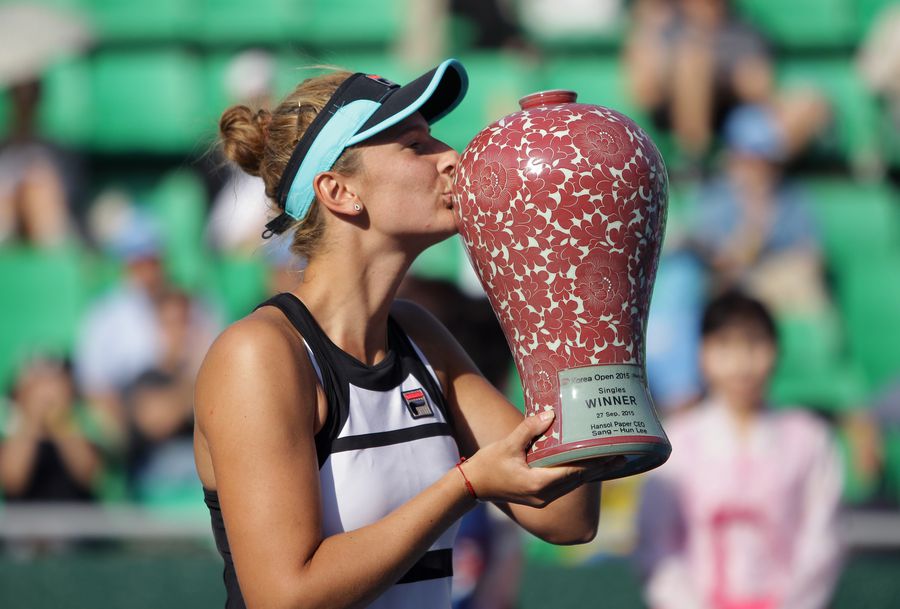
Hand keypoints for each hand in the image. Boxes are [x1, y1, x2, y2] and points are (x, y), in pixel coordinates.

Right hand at [461, 411, 613, 506]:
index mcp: (538, 483)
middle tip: (622, 455)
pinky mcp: (539, 497)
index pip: (574, 472)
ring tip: (612, 461)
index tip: (612, 453)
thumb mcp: (507, 444)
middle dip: (601, 468)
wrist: (472, 486)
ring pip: (574, 485)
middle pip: (579, 481)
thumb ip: (529, 429)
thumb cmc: (488, 464)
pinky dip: (578, 476)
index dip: (594, 463)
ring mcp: (542, 498)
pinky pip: (565, 486)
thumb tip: (550, 413)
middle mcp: (544, 495)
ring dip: (592, 474)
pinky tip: (588, 468)